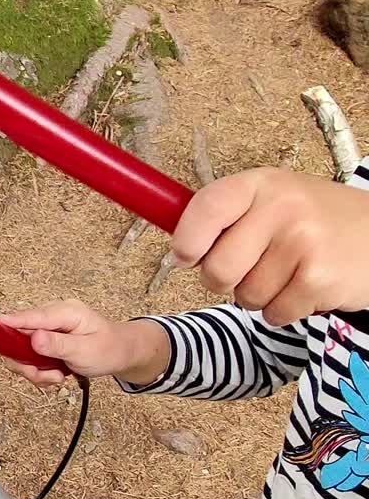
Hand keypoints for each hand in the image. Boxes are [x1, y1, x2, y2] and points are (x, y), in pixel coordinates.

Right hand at [0, 300, 169, 387]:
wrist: (121, 353)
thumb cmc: (109, 349)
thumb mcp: (86, 351)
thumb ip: (59, 345)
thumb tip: (34, 338)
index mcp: (65, 312)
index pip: (33, 316)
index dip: (11, 323)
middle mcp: (52, 317)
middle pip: (21, 337)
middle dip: (28, 363)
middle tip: (48, 378)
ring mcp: (47, 329)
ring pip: (22, 350)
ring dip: (35, 370)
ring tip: (56, 378)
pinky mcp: (45, 340)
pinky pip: (30, 356)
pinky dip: (39, 371)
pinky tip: (55, 375)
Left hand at [172, 168, 368, 325]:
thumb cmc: (314, 220)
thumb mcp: (271, 199)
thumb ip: (224, 217)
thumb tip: (177, 249)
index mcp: (261, 184)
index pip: (207, 207)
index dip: (188, 240)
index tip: (186, 256)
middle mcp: (283, 208)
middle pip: (217, 268)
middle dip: (223, 280)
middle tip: (249, 268)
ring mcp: (304, 244)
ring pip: (245, 297)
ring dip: (259, 296)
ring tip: (288, 273)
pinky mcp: (320, 279)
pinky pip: (273, 314)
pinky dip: (284, 310)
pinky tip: (305, 287)